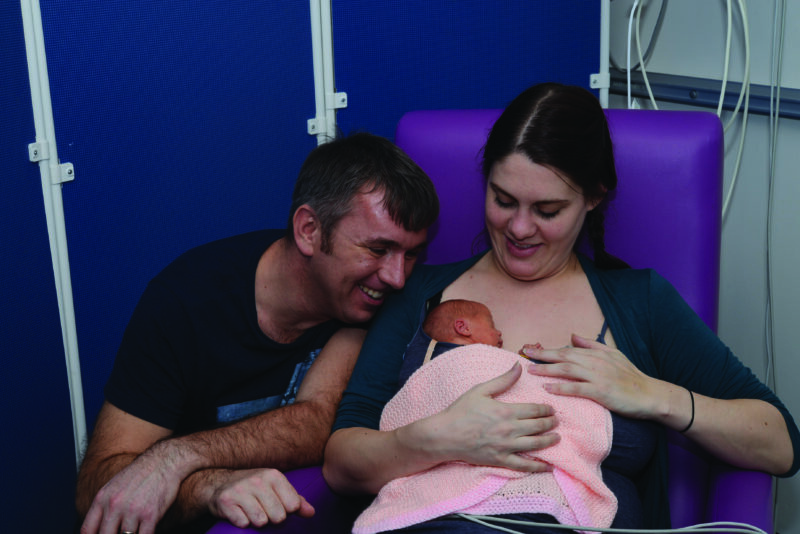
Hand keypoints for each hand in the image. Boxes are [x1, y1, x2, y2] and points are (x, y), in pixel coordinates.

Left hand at [80, 444, 184, 533]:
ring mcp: (132, 511)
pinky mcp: (151, 515)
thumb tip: (98, 526)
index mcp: (102, 498)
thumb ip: (103, 506)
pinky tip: (145, 532)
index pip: (87, 529)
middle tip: (118, 533)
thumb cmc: (140, 473)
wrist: (163, 461)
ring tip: (133, 530)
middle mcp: (114, 505)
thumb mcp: (114, 486)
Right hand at [207, 468, 314, 527]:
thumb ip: (296, 500)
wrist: (220, 484)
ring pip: (261, 521)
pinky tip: (240, 513)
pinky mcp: (226, 502)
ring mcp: (241, 490)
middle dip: (273, 519)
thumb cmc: (254, 488)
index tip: (279, 507)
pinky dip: (242, 522)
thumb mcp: (276, 489)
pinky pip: (243, 523)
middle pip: (278, 516)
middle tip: (264, 511)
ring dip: (257, 522)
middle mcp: (258, 480)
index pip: (293, 505)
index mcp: (273, 475)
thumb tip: (311, 513)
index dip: (287, 512)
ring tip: (252, 512)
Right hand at [431, 361, 559, 470]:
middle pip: (538, 426)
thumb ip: (503, 379)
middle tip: (556, 421)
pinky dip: (538, 466)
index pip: (534, 410)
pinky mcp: (500, 460)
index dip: (546, 409)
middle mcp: (509, 430)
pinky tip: (548, 465)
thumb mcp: (480, 390)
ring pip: (536, 444)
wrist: (445, 435)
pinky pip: (524, 465)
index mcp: (505, 411)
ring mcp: (506, 447)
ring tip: (557, 438)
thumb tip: (519, 365)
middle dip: (551, 423)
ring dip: (550, 441)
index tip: (551, 409)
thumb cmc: (461, 411)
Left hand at [523, 334, 663, 417]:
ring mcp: (599, 377)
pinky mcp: (602, 392)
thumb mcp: (613, 355)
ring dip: (547, 370)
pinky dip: (562, 388)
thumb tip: (572, 336)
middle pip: (564, 357)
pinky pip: (577, 389)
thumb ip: (592, 345)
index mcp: (597, 354)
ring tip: (531, 370)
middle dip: (542, 355)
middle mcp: (595, 363)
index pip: (567, 350)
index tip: (530, 349)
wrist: (652, 395)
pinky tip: (548, 388)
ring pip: (567, 371)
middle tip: (524, 355)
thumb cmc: (632, 377)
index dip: (548, 350)